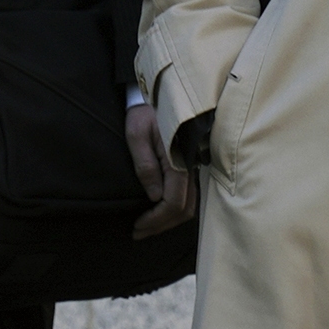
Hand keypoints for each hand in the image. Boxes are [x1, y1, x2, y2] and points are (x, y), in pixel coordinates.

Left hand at [125, 100, 194, 238]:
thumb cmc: (145, 112)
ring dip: (167, 220)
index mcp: (178, 162)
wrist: (161, 95)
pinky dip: (174, 210)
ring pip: (188, 205)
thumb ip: (145, 164)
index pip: (174, 203)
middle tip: (138, 233)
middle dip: (161, 225)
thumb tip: (154, 196)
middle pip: (183, 210)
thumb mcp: (136, 133)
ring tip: (146, 227)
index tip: (137, 226)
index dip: (156, 219)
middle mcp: (190, 169)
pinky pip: (187, 196)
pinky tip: (158, 212)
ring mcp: (192, 169)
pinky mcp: (189, 167)